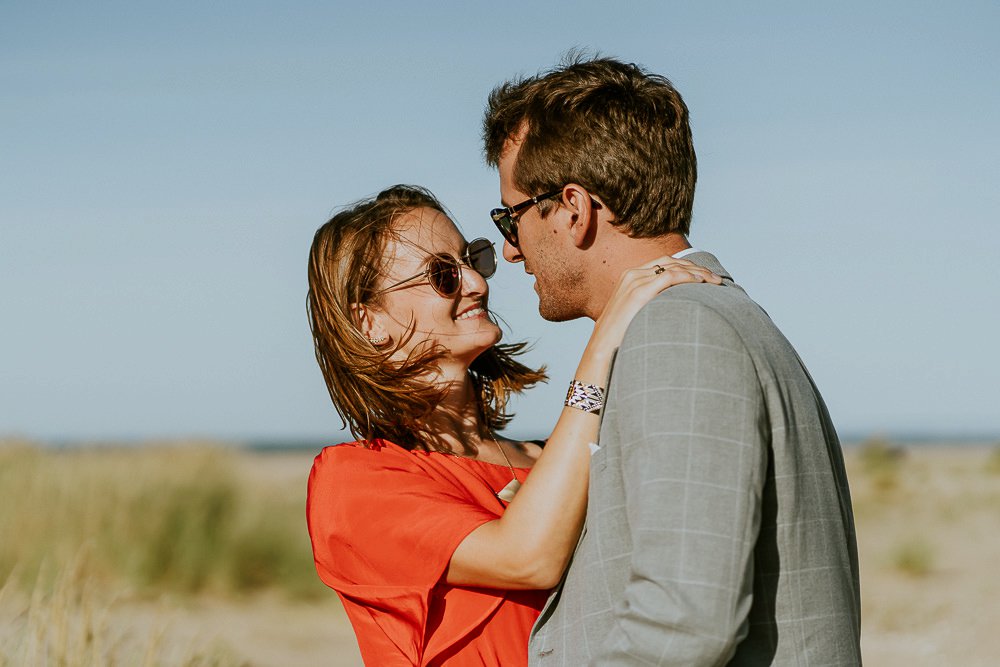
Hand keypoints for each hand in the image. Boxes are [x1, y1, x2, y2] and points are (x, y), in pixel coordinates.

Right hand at [589, 257, 722, 357]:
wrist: (602, 349)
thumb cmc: (619, 337)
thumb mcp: (635, 315)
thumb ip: (649, 305)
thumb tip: (671, 310)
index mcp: (630, 277)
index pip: (664, 263)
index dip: (687, 267)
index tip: (706, 276)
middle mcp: (632, 275)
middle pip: (671, 262)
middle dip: (697, 268)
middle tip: (716, 279)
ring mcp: (634, 282)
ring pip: (673, 267)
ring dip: (698, 272)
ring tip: (714, 281)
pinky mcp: (639, 292)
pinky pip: (669, 277)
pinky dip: (687, 277)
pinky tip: (700, 283)